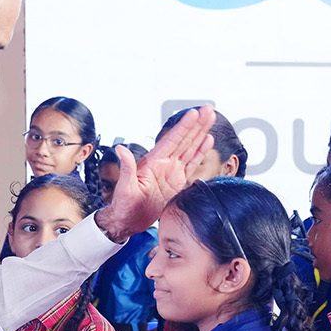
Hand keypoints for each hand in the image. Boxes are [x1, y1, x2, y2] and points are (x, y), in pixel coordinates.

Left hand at [94, 106, 214, 240]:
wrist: (128, 221)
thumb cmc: (123, 205)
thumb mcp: (124, 187)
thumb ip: (127, 168)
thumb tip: (120, 149)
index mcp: (153, 162)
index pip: (172, 140)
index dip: (183, 127)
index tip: (193, 113)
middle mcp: (164, 163)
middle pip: (184, 139)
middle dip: (196, 124)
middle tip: (208, 109)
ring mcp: (172, 172)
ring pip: (190, 148)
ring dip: (200, 133)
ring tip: (210, 119)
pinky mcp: (177, 182)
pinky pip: (192, 164)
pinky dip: (200, 152)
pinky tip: (207, 141)